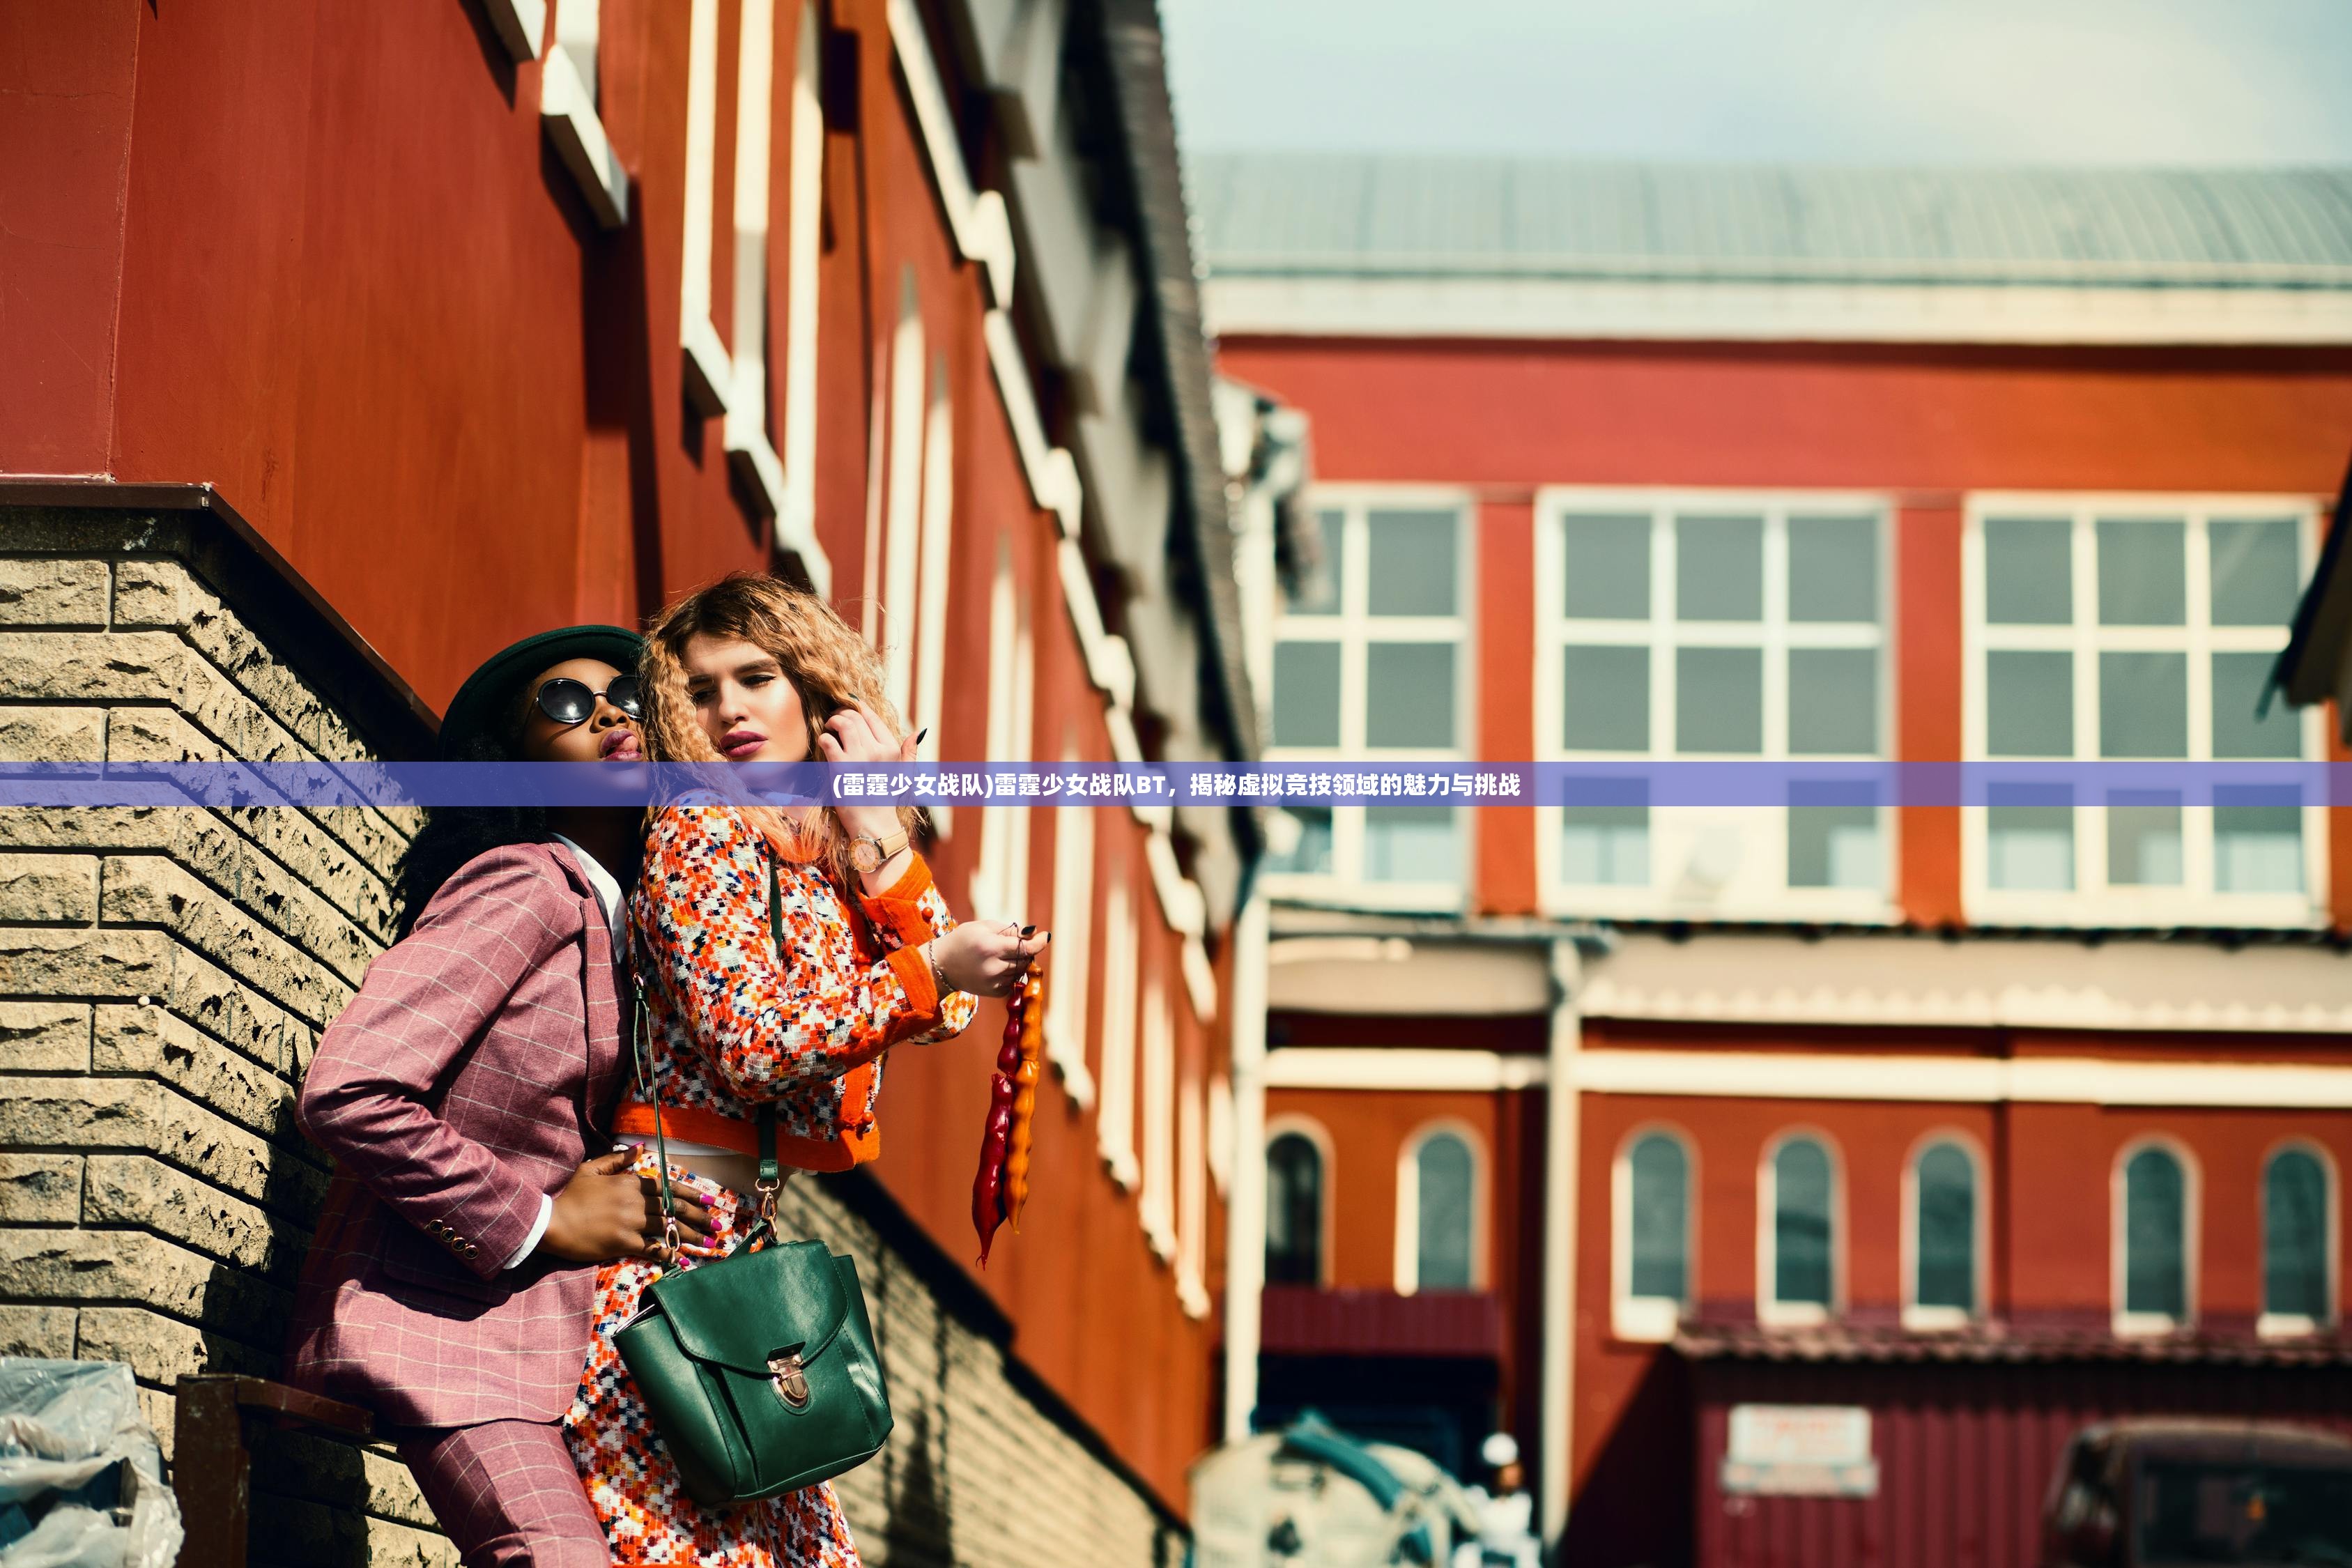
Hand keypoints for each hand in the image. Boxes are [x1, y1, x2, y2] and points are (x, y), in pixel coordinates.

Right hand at [538, 1150, 713, 1262]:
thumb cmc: (571, 1196)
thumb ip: (618, 1160)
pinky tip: (682, 1258)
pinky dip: (668, 1253)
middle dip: (700, 1217)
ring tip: (709, 1243)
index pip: (669, 1187)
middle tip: (718, 1225)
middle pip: (675, 1209)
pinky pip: (652, 1248)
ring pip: (668, 1228)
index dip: (692, 1194)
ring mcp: (631, 1223)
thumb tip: (640, 1149)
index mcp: (630, 1182)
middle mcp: (636, 1201)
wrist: (551, 1222)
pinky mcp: (623, 1243)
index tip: (710, 1200)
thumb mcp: (592, 1169)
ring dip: (691, 1236)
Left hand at [820, 703, 916, 840]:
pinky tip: (824, 742)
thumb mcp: (904, 774)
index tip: (850, 707)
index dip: (859, 707)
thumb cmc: (886, 800)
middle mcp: (877, 750)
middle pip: (855, 716)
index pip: (872, 718)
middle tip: (835, 718)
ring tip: (829, 726)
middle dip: (842, 712)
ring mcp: (859, 758)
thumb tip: (918, 732)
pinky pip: (829, 741)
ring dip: (832, 720)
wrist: (874, 824)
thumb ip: (909, 752)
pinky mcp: (841, 768)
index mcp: (891, 749)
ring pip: (843, 723)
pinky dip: (823, 738)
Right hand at [930, 920, 1047, 997]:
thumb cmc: (964, 940)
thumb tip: (1034, 934)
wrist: (942, 964)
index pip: (1024, 947)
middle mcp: (993, 967)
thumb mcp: (984, 927)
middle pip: (1025, 960)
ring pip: (1020, 971)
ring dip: (1019, 962)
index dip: (1038, 943)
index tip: (1045, 936)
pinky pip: (1013, 981)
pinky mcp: (994, 992)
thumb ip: (1011, 931)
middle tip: (1016, 943)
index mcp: (990, 947)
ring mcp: (993, 982)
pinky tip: (997, 967)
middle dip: (1027, 950)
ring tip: (1002, 955)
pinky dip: (1011, 973)